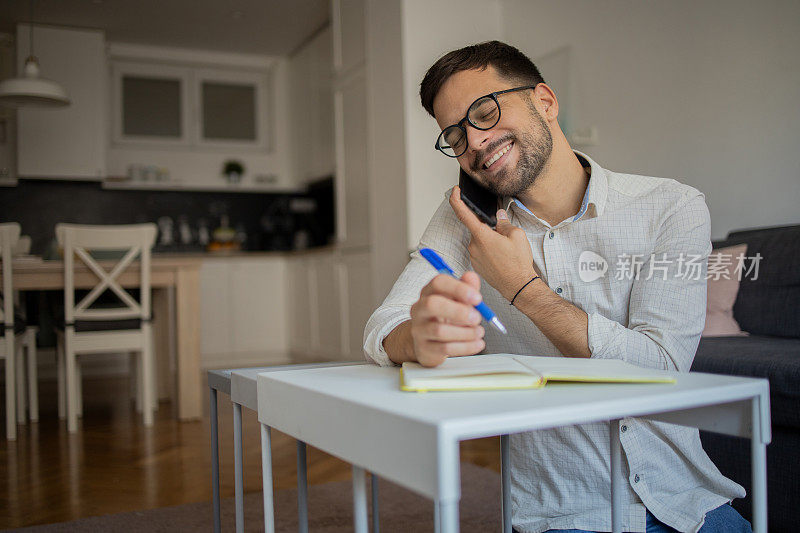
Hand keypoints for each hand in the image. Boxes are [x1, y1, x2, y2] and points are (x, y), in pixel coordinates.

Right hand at [409, 272, 485, 366]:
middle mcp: (420, 309)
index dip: (459, 289)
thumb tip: (471, 277)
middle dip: (458, 311)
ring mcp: (419, 329)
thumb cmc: (446, 317)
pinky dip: (466, 347)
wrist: (429, 342)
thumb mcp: (457, 300)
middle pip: (432, 305)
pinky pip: (445, 348)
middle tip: (477, 318)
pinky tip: (477, 344)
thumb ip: (467, 288)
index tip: (477, 298)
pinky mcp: (424, 348)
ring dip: (466, 332)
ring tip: (479, 331)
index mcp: (428, 292)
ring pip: (439, 331)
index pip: (438, 283)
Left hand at [449, 186, 537, 300]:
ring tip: (505, 250)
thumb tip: (499, 216)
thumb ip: (504, 223)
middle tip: (504, 235)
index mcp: (482, 236)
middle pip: (477, 228)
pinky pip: (480, 251)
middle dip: (489, 228)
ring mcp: (474, 256)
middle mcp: (474, 246)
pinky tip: (501, 257)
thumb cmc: (517, 263)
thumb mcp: (516, 235)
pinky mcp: (476, 264)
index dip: (456, 199)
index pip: (463, 213)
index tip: (455, 191)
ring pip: (480, 240)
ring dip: (490, 240)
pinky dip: (489, 250)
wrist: (518, 286)